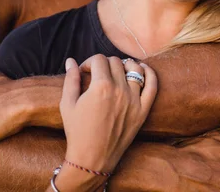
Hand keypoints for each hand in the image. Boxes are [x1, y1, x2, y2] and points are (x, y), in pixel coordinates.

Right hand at [57, 55, 156, 186]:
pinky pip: (152, 85)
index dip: (89, 62)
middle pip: (115, 62)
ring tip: (118, 70)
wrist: (92, 159)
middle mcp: (120, 90)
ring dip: (125, 65)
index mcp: (100, 86)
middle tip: (98, 74)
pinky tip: (142, 69)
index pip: (98, 60)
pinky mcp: (143, 110)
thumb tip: (71, 61)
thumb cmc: (77, 132)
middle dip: (104, 64)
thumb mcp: (67, 104)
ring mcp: (134, 100)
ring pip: (135, 69)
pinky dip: (149, 73)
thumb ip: (71, 79)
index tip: (84, 71)